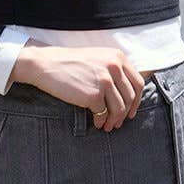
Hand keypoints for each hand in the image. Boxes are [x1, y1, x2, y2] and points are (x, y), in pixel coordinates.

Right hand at [13, 44, 143, 129]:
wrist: (45, 64)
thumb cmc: (69, 63)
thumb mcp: (98, 58)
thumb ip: (113, 68)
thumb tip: (126, 90)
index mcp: (118, 57)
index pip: (138, 82)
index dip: (137, 100)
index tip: (132, 110)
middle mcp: (114, 67)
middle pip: (130, 97)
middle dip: (126, 113)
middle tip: (119, 122)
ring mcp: (104, 81)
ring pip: (119, 108)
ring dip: (115, 120)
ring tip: (108, 126)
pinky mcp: (93, 95)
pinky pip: (103, 113)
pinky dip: (101, 121)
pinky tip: (97, 123)